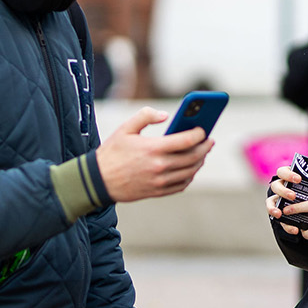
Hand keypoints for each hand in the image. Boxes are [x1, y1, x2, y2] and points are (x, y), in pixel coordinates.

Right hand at [95, 108, 214, 203]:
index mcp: (153, 149)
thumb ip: (146, 115)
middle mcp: (159, 167)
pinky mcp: (157, 192)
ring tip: (202, 153)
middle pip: (192, 157)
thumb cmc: (112, 152)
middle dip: (205, 148)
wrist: (98, 181)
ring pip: (190, 172)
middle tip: (209, 141)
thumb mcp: (125, 128)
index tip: (203, 129)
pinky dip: (190, 176)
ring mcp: (160, 181)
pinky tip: (191, 168)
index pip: (186, 141)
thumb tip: (166, 115)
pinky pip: (181, 185)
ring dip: (200, 162)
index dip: (198, 134)